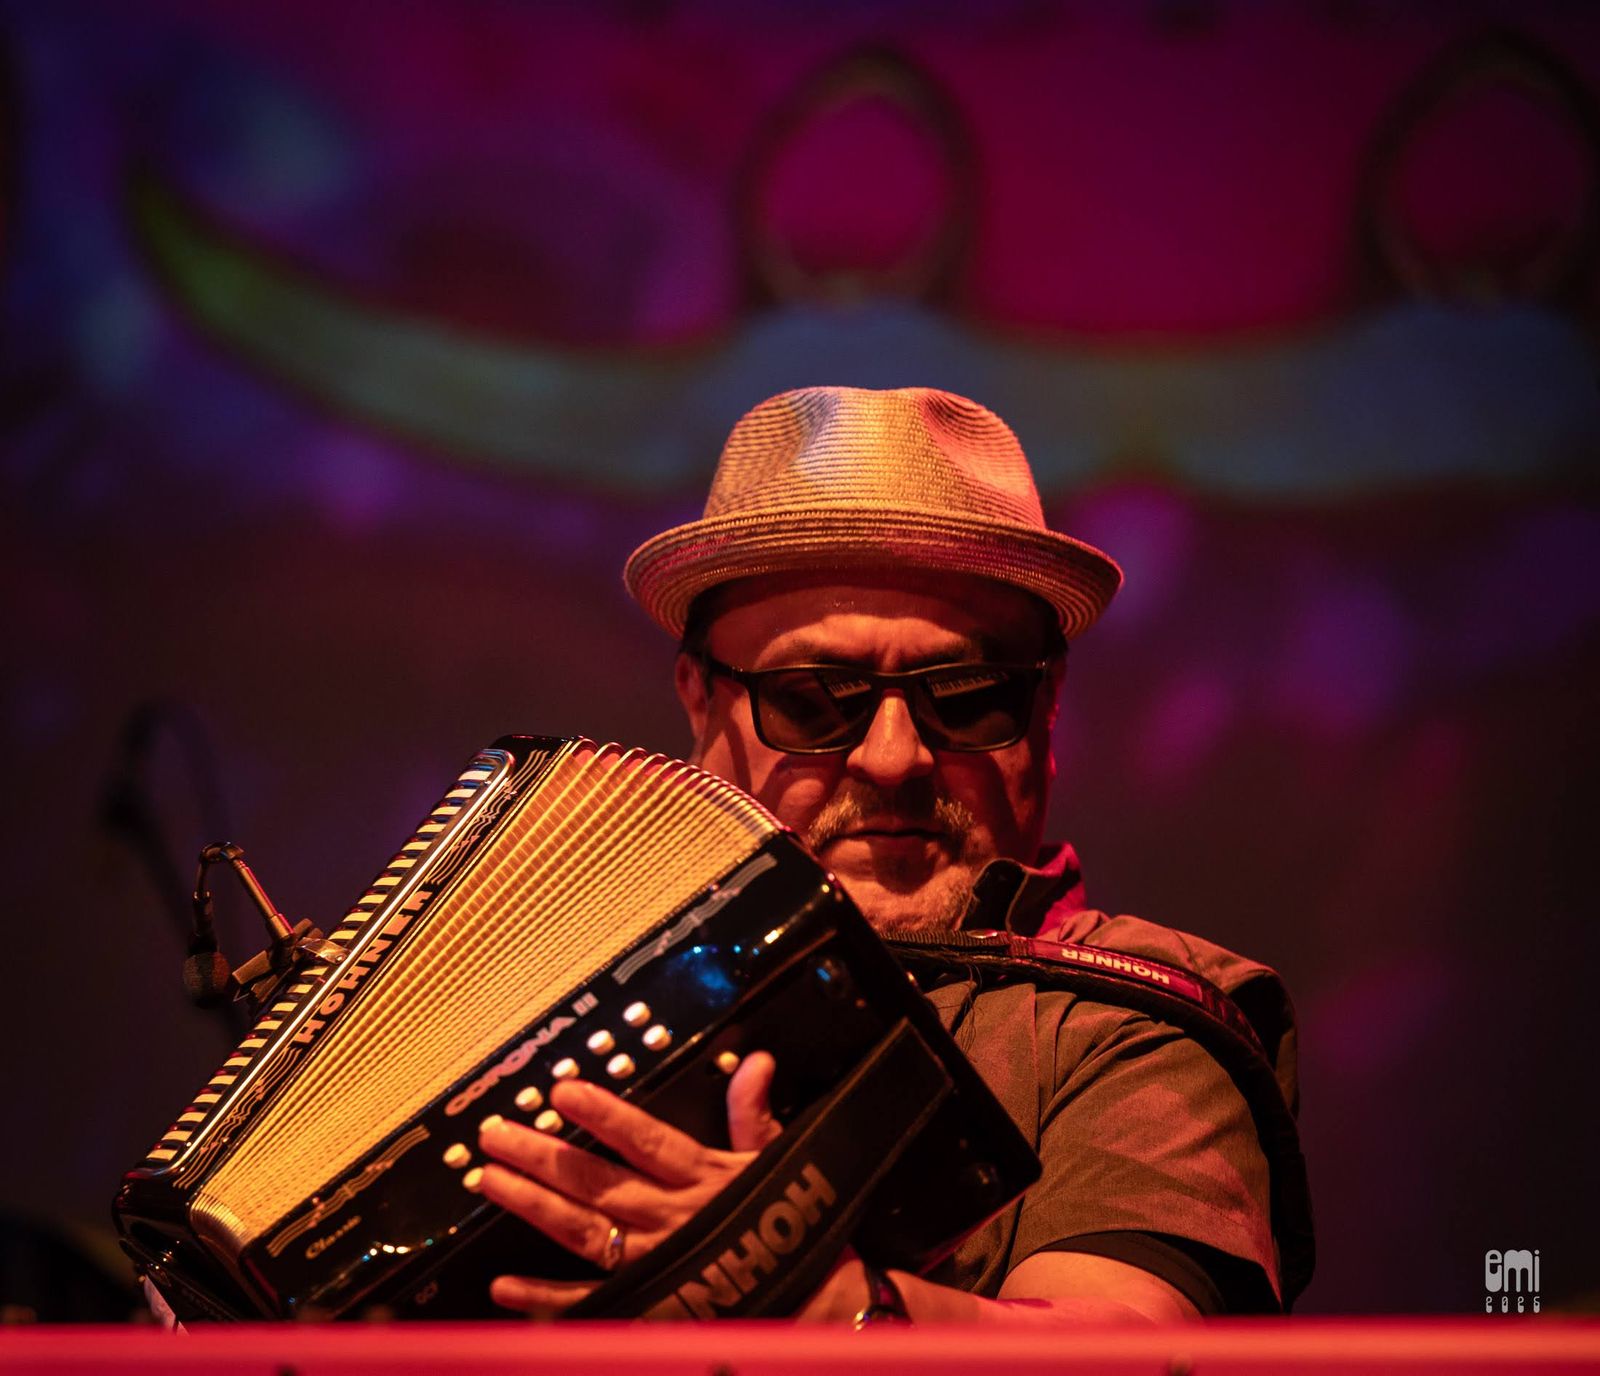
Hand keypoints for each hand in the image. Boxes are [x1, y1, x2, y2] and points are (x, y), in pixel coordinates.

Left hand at [477, 1050, 782, 1315]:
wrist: (816, 1305)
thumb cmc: (792, 1224)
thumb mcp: (776, 1162)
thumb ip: (753, 1114)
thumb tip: (756, 1063)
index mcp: (703, 1178)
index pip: (644, 1141)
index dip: (603, 1116)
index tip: (562, 1092)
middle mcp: (672, 1219)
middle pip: (597, 1183)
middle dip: (542, 1156)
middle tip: (497, 1133)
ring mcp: (654, 1262)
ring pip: (583, 1231)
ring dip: (534, 1206)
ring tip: (491, 1180)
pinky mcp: (647, 1303)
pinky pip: (589, 1302)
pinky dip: (546, 1298)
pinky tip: (504, 1285)